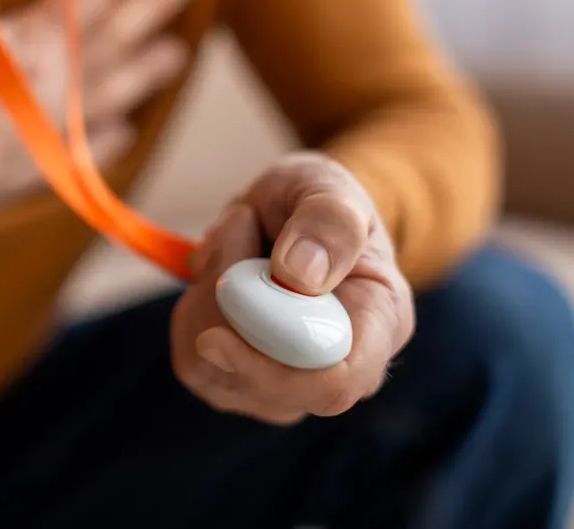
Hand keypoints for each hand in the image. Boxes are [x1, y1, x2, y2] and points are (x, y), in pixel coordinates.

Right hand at [0, 0, 197, 304]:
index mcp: (39, 44)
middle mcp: (65, 85)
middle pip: (122, 35)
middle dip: (157, 1)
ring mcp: (64, 131)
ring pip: (122, 91)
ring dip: (152, 68)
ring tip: (179, 51)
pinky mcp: (52, 169)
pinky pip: (97, 149)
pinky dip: (115, 134)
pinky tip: (126, 127)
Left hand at [171, 152, 414, 424]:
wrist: (291, 211)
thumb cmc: (319, 201)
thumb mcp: (329, 187)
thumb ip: (329, 223)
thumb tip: (302, 276)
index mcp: (381, 324)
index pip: (337, 382)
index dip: (277, 369)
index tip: (216, 334)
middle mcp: (337, 369)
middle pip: (268, 385)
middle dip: (229, 308)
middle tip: (239, 224)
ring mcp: (287, 386)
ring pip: (220, 373)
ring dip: (208, 297)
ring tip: (236, 239)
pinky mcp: (239, 382)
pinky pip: (194, 364)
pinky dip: (192, 310)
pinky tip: (218, 273)